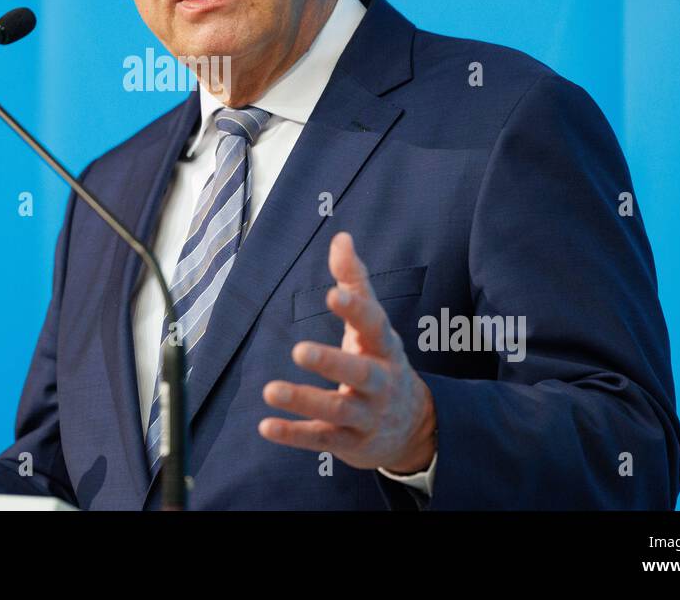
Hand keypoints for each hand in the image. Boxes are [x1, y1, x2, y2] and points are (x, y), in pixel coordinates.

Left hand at [259, 232, 435, 473]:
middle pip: (360, 373)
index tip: (332, 293)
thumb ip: (355, 281)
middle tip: (299, 350)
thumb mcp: (373, 324)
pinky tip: (266, 425)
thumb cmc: (381, 361)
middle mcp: (379, 382)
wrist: (413, 428)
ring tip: (270, 390)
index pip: (373, 325)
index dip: (355, 309)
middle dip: (331, 362)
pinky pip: (321, 438)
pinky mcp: (349, 442)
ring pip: (338, 409)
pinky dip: (294, 434)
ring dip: (304, 400)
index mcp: (384, 347)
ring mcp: (366, 415)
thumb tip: (341, 237)